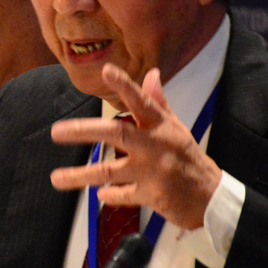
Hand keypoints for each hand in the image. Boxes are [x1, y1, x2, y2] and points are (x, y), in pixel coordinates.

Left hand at [49, 64, 222, 229]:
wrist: (211, 197)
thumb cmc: (187, 158)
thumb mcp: (176, 128)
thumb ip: (158, 103)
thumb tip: (151, 74)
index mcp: (161, 126)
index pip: (141, 100)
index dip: (124, 85)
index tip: (106, 70)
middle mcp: (155, 145)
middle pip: (115, 134)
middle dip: (83, 131)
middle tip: (57, 132)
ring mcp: (152, 171)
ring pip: (109, 171)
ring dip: (79, 175)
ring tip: (56, 178)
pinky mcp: (151, 195)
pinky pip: (121, 195)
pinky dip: (109, 195)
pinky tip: (100, 194)